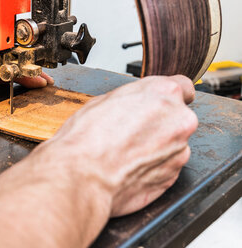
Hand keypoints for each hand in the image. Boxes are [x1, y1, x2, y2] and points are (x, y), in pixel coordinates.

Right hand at [35, 75, 196, 216]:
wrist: (82, 177)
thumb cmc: (86, 139)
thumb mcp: (102, 101)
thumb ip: (131, 99)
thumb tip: (133, 104)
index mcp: (163, 93)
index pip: (183, 87)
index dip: (167, 97)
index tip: (159, 104)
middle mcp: (179, 119)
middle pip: (177, 118)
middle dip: (158, 123)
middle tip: (130, 131)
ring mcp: (180, 150)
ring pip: (172, 144)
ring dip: (155, 147)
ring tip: (125, 152)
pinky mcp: (174, 176)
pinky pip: (166, 166)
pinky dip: (151, 167)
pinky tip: (128, 166)